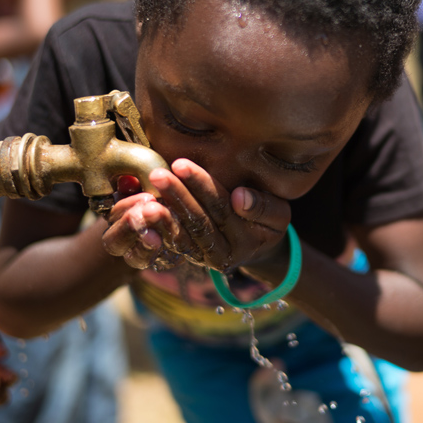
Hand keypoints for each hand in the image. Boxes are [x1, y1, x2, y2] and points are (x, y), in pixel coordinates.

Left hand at [102, 160, 290, 274]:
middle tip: (158, 173)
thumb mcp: (279, 214)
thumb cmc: (268, 220)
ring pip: (182, 234)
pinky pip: (171, 242)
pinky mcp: (190, 256)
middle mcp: (223, 254)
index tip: (182, 164)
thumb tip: (239, 198)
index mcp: (247, 240)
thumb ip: (264, 207)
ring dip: (164, 211)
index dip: (202, 186)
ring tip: (147, 191)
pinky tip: (143, 206)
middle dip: (177, 195)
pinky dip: (158, 226)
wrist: (258, 246)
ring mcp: (204, 258)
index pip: (222, 209)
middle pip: (198, 221)